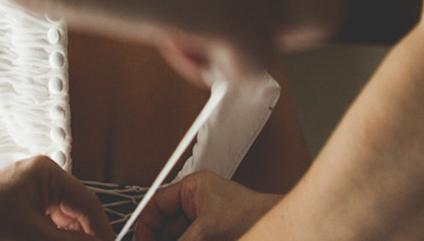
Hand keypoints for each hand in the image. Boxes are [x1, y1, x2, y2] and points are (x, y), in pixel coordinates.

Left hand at [0, 156, 114, 240]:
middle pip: (77, 215)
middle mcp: (43, 178)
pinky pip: (48, 225)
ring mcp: (32, 193)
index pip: (88, 205)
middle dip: (83, 237)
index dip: (102, 232)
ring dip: (67, 238)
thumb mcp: (33, 236)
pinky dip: (53, 238)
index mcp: (48, 174)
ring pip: (64, 223)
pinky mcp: (22, 208)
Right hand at [133, 172, 279, 240]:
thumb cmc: (251, 214)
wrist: (277, 225)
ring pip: (179, 234)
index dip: (146, 225)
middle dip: (160, 236)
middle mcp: (197, 202)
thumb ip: (182, 239)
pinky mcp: (214, 234)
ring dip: (173, 240)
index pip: (157, 204)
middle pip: (166, 224)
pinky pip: (192, 239)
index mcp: (192, 188)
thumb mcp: (206, 228)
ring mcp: (205, 220)